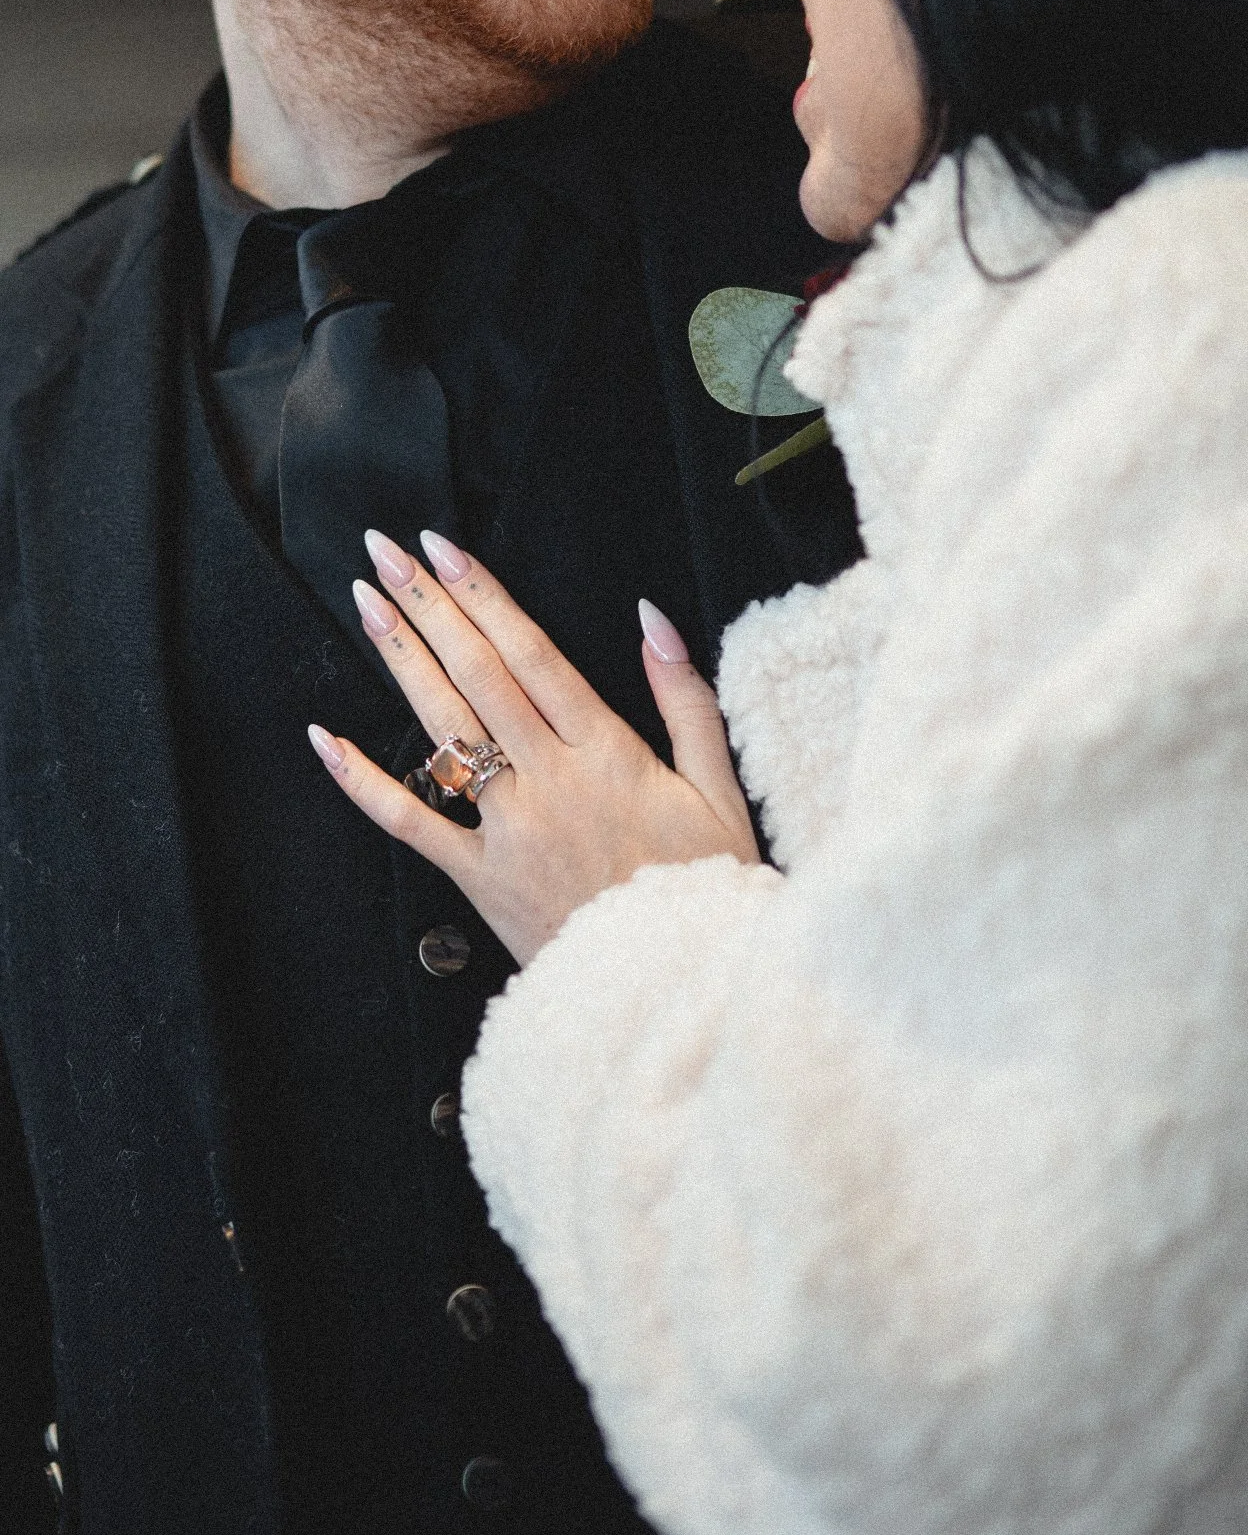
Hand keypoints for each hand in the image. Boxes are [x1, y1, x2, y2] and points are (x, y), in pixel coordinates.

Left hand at [308, 529, 761, 965]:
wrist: (677, 984)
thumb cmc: (703, 886)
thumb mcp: (718, 789)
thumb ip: (686, 700)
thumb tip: (652, 618)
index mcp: (610, 753)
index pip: (533, 655)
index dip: (484, 596)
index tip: (443, 549)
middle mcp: (551, 781)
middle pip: (479, 676)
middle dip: (429, 607)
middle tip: (385, 551)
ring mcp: (509, 830)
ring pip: (444, 731)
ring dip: (401, 663)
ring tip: (366, 605)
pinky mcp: (480, 880)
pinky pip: (413, 826)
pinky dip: (365, 785)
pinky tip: (324, 740)